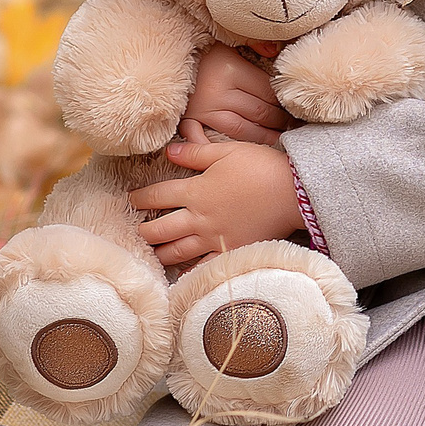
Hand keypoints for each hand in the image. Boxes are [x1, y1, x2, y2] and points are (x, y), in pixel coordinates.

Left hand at [128, 141, 304, 267]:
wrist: (293, 194)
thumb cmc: (261, 167)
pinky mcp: (231, 251)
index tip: (131, 200)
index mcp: (196, 191)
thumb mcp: (227, 152)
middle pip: (161, 229)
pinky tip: (182, 274)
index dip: (141, 198)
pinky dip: (190, 271)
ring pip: (177, 251)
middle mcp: (199, 218)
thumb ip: (195, 153)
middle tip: (136, 232)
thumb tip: (168, 150)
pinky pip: (204, 266)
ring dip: (160, 253)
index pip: (158, 196)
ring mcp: (214, 238)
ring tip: (152, 255)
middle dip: (144, 231)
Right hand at [174, 43, 293, 147]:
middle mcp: (219, 92)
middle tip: (293, 126)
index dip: (284, 100)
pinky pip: (214, 139)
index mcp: (231, 69)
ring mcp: (204, 110)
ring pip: (242, 130)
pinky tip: (244, 151)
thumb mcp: (226, 41)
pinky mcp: (190, 121)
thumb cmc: (199, 49)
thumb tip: (275, 52)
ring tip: (278, 140)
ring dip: (263, 137)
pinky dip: (229, 146)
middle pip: (259, 112)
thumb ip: (252, 44)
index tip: (295, 106)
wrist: (161, 55)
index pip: (268, 91)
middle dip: (279, 121)